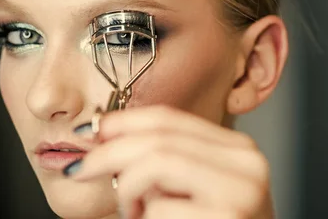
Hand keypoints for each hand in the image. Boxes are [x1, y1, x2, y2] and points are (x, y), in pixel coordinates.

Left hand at [67, 105, 274, 218]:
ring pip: (155, 164)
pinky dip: (144, 217)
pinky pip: (160, 208)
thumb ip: (164, 160)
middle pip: (158, 139)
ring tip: (129, 211)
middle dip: (108, 152)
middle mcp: (247, 164)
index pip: (170, 119)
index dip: (122, 121)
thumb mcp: (193, 189)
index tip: (90, 132)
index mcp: (238, 149)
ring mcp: (242, 192)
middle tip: (80, 170)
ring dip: (126, 188)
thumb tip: (103, 134)